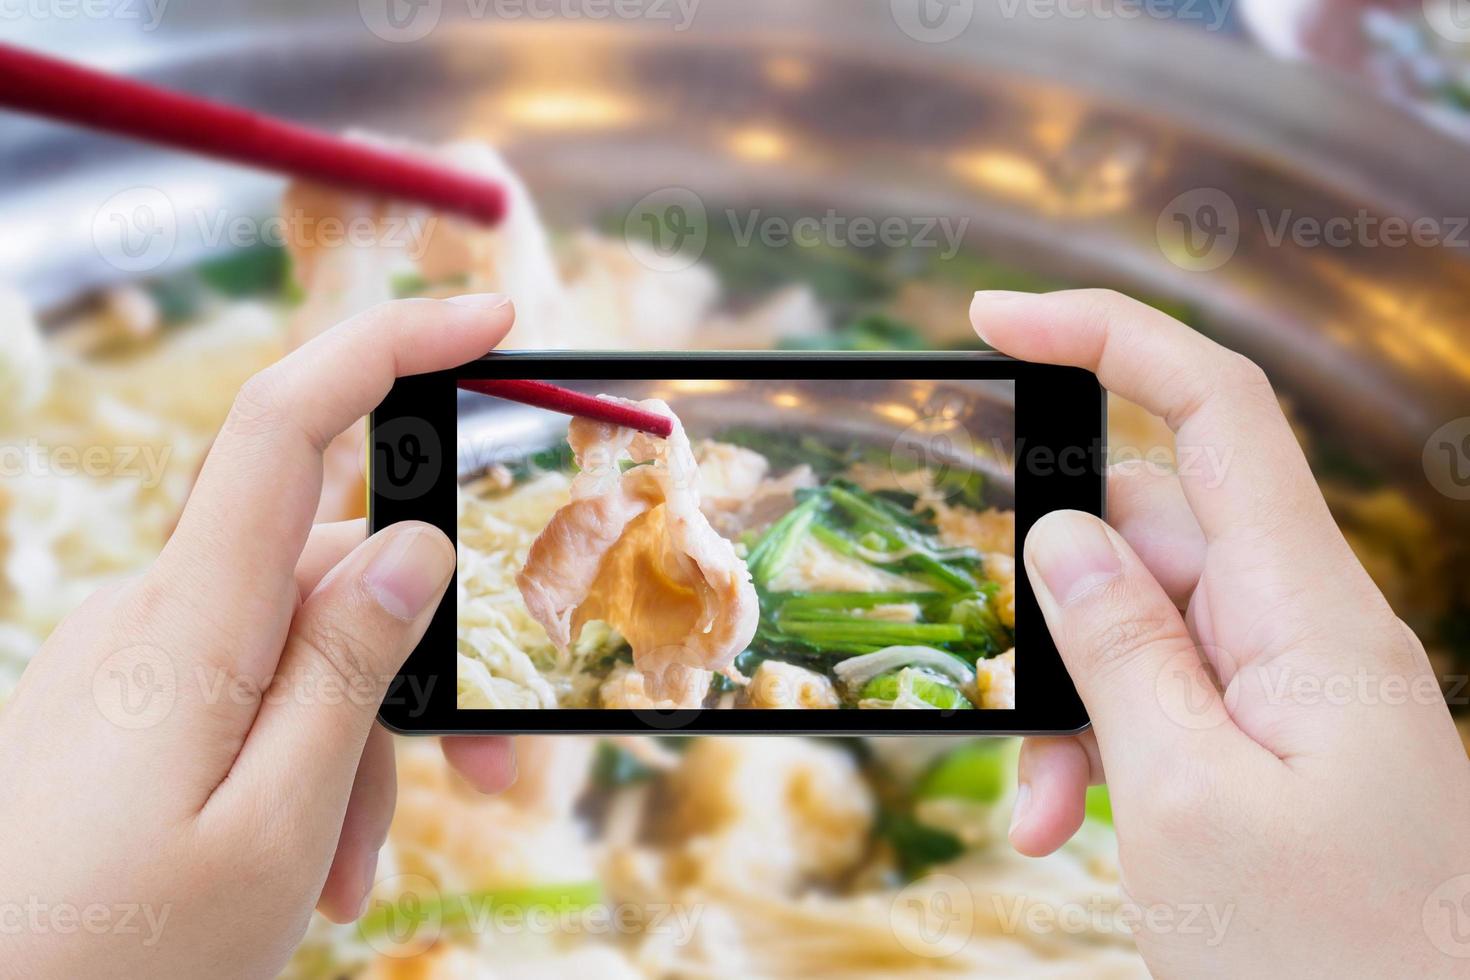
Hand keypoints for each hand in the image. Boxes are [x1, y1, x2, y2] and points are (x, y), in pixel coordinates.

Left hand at [0, 296, 517, 978]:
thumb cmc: (110, 959)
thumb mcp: (273, 829)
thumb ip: (348, 675)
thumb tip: (418, 550)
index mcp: (190, 627)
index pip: (290, 424)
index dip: (392, 347)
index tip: (491, 319)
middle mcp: (154, 617)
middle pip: (331, 576)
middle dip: (418, 663)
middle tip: (487, 776)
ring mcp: (133, 660)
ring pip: (298, 650)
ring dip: (357, 744)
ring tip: (351, 877)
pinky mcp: (123, 706)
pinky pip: (245, 692)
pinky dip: (299, 759)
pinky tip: (305, 860)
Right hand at [972, 290, 1469, 976]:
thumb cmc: (1330, 955)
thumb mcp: (1181, 798)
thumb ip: (1119, 647)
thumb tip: (1063, 532)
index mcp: (1306, 611)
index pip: (1216, 409)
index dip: (1108, 337)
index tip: (996, 318)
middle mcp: (1303, 626)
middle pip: (1150, 532)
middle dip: (1051, 602)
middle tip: (998, 700)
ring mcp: (1291, 685)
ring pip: (1141, 627)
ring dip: (1067, 700)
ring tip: (1038, 804)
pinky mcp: (1274, 740)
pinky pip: (1166, 697)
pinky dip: (1101, 743)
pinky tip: (1066, 818)